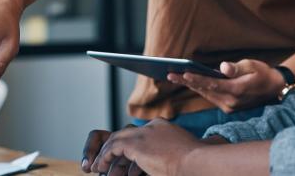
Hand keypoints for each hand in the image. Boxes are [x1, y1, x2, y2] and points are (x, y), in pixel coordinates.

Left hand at [88, 119, 204, 175]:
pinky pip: (113, 147)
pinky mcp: (136, 143)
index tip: (125, 162)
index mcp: (164, 128)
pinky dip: (105, 157)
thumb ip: (168, 155)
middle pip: (126, 134)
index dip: (130, 148)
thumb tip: (161, 164)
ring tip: (99, 168)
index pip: (141, 134)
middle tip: (106, 164)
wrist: (196, 162)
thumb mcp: (180, 155)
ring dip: (106, 154)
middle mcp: (153, 126)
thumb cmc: (194, 164)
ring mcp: (144, 133)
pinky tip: (100, 167)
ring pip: (117, 139)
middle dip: (115, 149)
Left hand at [167, 59, 283, 112]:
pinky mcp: (228, 107)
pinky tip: (189, 81)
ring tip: (174, 76)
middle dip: (187, 82)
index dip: (197, 79)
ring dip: (191, 86)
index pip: (212, 84)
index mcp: (236, 90)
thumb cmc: (263, 73)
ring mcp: (229, 106)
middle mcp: (231, 102)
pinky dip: (200, 89)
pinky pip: (211, 97)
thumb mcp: (253, 65)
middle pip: (205, 90)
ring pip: (206, 94)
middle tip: (169, 74)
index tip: (183, 73)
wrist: (275, 89)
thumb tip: (223, 67)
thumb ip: (236, 67)